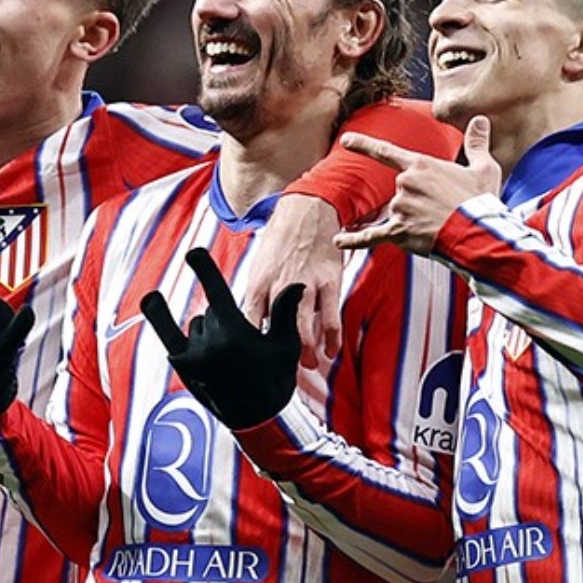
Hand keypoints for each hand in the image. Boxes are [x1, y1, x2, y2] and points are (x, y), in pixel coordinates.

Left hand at [140, 248, 302, 429]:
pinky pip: (168, 333)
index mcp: (236, 334)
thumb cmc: (275, 380)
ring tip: (227, 356)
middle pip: (212, 312)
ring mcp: (194, 355)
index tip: (193, 253)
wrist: (258, 420)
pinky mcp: (184, 366)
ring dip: (208, 330)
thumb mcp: (286, 346)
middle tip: (242, 347)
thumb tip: (294, 283)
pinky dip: (159, 315)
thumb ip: (285, 312)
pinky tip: (151, 299)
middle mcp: (210, 343)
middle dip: (226, 320)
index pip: (216, 292)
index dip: (204, 269)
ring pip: (197, 324)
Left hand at [245, 194, 340, 363]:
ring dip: (306, 349)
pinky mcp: (329, 281)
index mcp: (259, 283)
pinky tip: (332, 352)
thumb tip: (253, 327)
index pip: (249, 321)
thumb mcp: (259, 268)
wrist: (307, 210)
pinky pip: (331, 315)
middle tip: (281, 372)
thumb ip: (258, 297)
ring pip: (304, 325)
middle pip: (276, 328)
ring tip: (308, 366)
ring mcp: (306, 284)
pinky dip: (332, 337)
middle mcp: (280, 285)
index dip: (249, 344)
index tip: (250, 363)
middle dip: (278, 353)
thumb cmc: (279, 243)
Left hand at [335, 115, 499, 253]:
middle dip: (420, 200)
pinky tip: (338, 241)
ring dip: (414, 219)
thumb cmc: (480, 200)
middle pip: (401, 190)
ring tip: (441, 224)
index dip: (363, 144)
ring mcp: (400, 208)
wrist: (478, 232)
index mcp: (420, 165)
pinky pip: (371, 236)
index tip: (345, 140)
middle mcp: (404, 184)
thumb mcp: (483, 167)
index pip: (385, 152)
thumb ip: (476, 143)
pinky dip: (354, 240)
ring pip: (397, 213)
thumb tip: (480, 121)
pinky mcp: (399, 232)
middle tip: (446, 208)